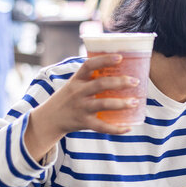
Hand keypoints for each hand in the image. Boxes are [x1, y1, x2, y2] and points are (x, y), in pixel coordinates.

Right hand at [25, 54, 139, 160]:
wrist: (49, 119)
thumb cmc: (68, 98)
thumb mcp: (75, 84)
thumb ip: (91, 77)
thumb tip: (119, 68)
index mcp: (77, 79)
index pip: (89, 65)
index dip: (105, 60)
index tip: (120, 57)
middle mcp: (78, 92)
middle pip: (100, 84)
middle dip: (120, 82)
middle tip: (135, 81)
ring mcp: (81, 107)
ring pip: (103, 104)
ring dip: (121, 103)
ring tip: (135, 102)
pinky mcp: (83, 122)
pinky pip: (101, 126)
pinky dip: (116, 129)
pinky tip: (128, 128)